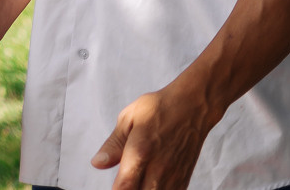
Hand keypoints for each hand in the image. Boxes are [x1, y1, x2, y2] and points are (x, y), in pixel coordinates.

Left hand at [91, 82, 220, 189]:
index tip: (113, 185)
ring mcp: (173, 176)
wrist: (192, 107)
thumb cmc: (159, 109)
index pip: (124, 186)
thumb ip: (113, 145)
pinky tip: (151, 182)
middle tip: (124, 181)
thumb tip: (97, 163)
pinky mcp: (184, 179)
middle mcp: (158, 168)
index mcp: (140, 151)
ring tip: (137, 179)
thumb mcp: (129, 119)